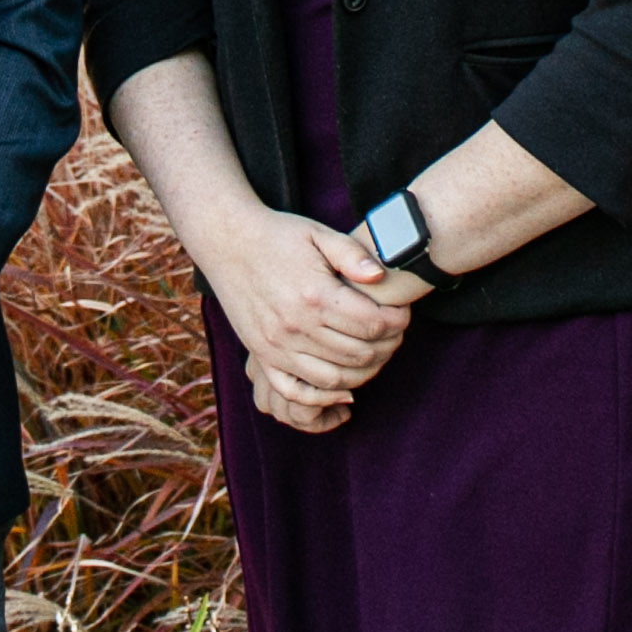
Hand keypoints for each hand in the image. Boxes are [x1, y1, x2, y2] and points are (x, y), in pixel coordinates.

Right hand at [194, 208, 410, 431]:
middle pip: (359, 353)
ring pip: (334, 378)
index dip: (397, 322)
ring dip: (363, 373)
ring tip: (375, 356)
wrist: (228, 241)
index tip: (404, 314)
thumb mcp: (319, 233)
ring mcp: (277, 346)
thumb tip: (380, 276)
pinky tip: (342, 391)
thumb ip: (352, 254)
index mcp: (316, 295)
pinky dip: (322, 397)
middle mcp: (296, 326)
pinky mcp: (262, 355)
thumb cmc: (278, 235)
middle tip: (396, 336)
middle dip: (388, 347)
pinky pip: (295, 391)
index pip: (373, 324)